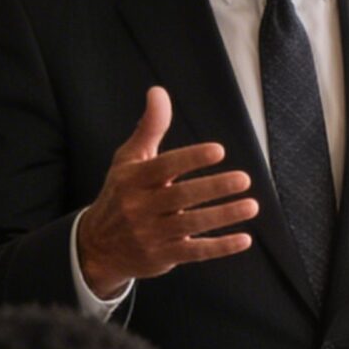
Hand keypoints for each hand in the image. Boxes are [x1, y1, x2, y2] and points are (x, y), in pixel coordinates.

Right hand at [77, 87, 258, 296]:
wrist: (97, 245)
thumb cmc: (121, 193)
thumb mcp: (129, 159)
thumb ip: (150, 127)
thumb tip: (158, 92)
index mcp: (133, 179)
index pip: (164, 167)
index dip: (191, 158)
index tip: (218, 151)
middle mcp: (140, 207)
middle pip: (181, 196)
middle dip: (214, 188)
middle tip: (244, 179)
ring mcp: (151, 234)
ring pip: (191, 225)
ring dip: (223, 215)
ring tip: (251, 205)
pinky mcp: (162, 257)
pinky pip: (195, 252)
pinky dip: (220, 247)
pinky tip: (244, 239)